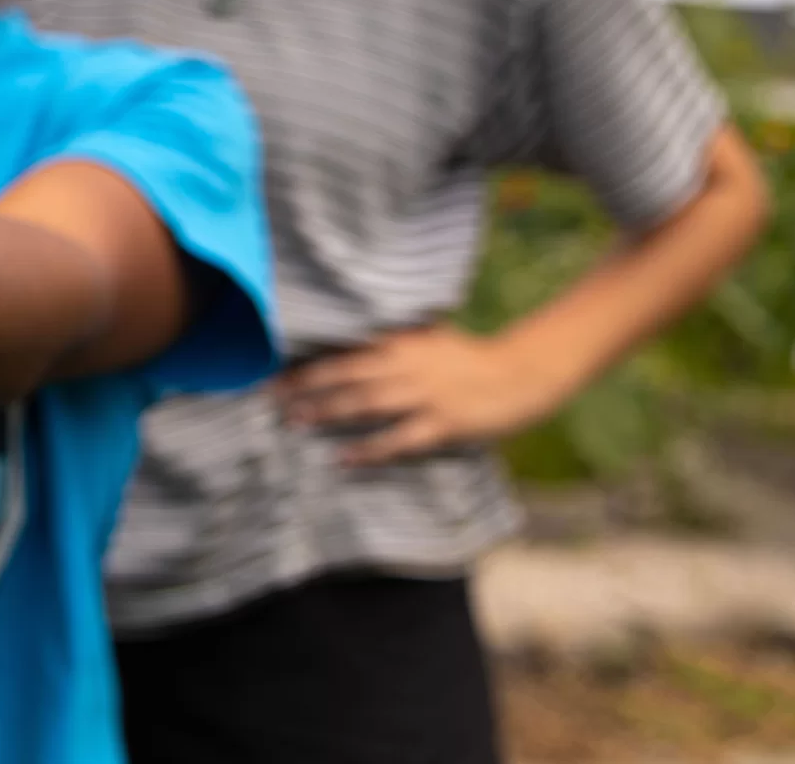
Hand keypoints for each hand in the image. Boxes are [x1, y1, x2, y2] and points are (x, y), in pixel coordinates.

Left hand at [275, 325, 568, 466]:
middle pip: (347, 373)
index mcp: (404, 342)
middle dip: (306, 385)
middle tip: (270, 398)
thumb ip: (398, 338)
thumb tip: (360, 337)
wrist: (524, 373)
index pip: (345, 350)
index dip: (309, 362)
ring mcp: (425, 394)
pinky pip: (398, 438)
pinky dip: (368, 448)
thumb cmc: (474, 358)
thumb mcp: (432, 338)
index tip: (274, 371)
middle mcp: (408, 364)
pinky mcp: (442, 423)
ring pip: (366, 402)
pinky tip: (342, 458)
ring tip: (295, 421)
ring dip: (328, 411)